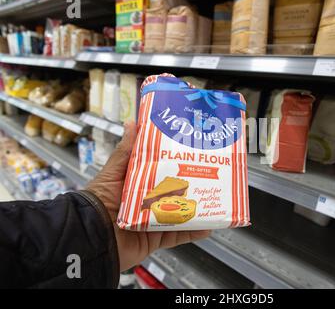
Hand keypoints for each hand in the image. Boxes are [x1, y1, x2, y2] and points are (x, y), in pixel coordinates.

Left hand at [87, 122, 209, 271]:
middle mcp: (147, 201)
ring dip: (197, 208)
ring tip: (215, 198)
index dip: (176, 163)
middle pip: (174, 192)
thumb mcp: (114, 172)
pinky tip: (209, 225)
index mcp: (138, 183)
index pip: (161, 171)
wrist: (92, 236)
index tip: (193, 153)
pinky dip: (194, 231)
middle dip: (192, 185)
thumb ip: (126, 151)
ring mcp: (153, 220)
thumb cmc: (99, 201)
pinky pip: (178, 235)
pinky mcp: (156, 238)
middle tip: (211, 175)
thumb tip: (132, 123)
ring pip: (180, 213)